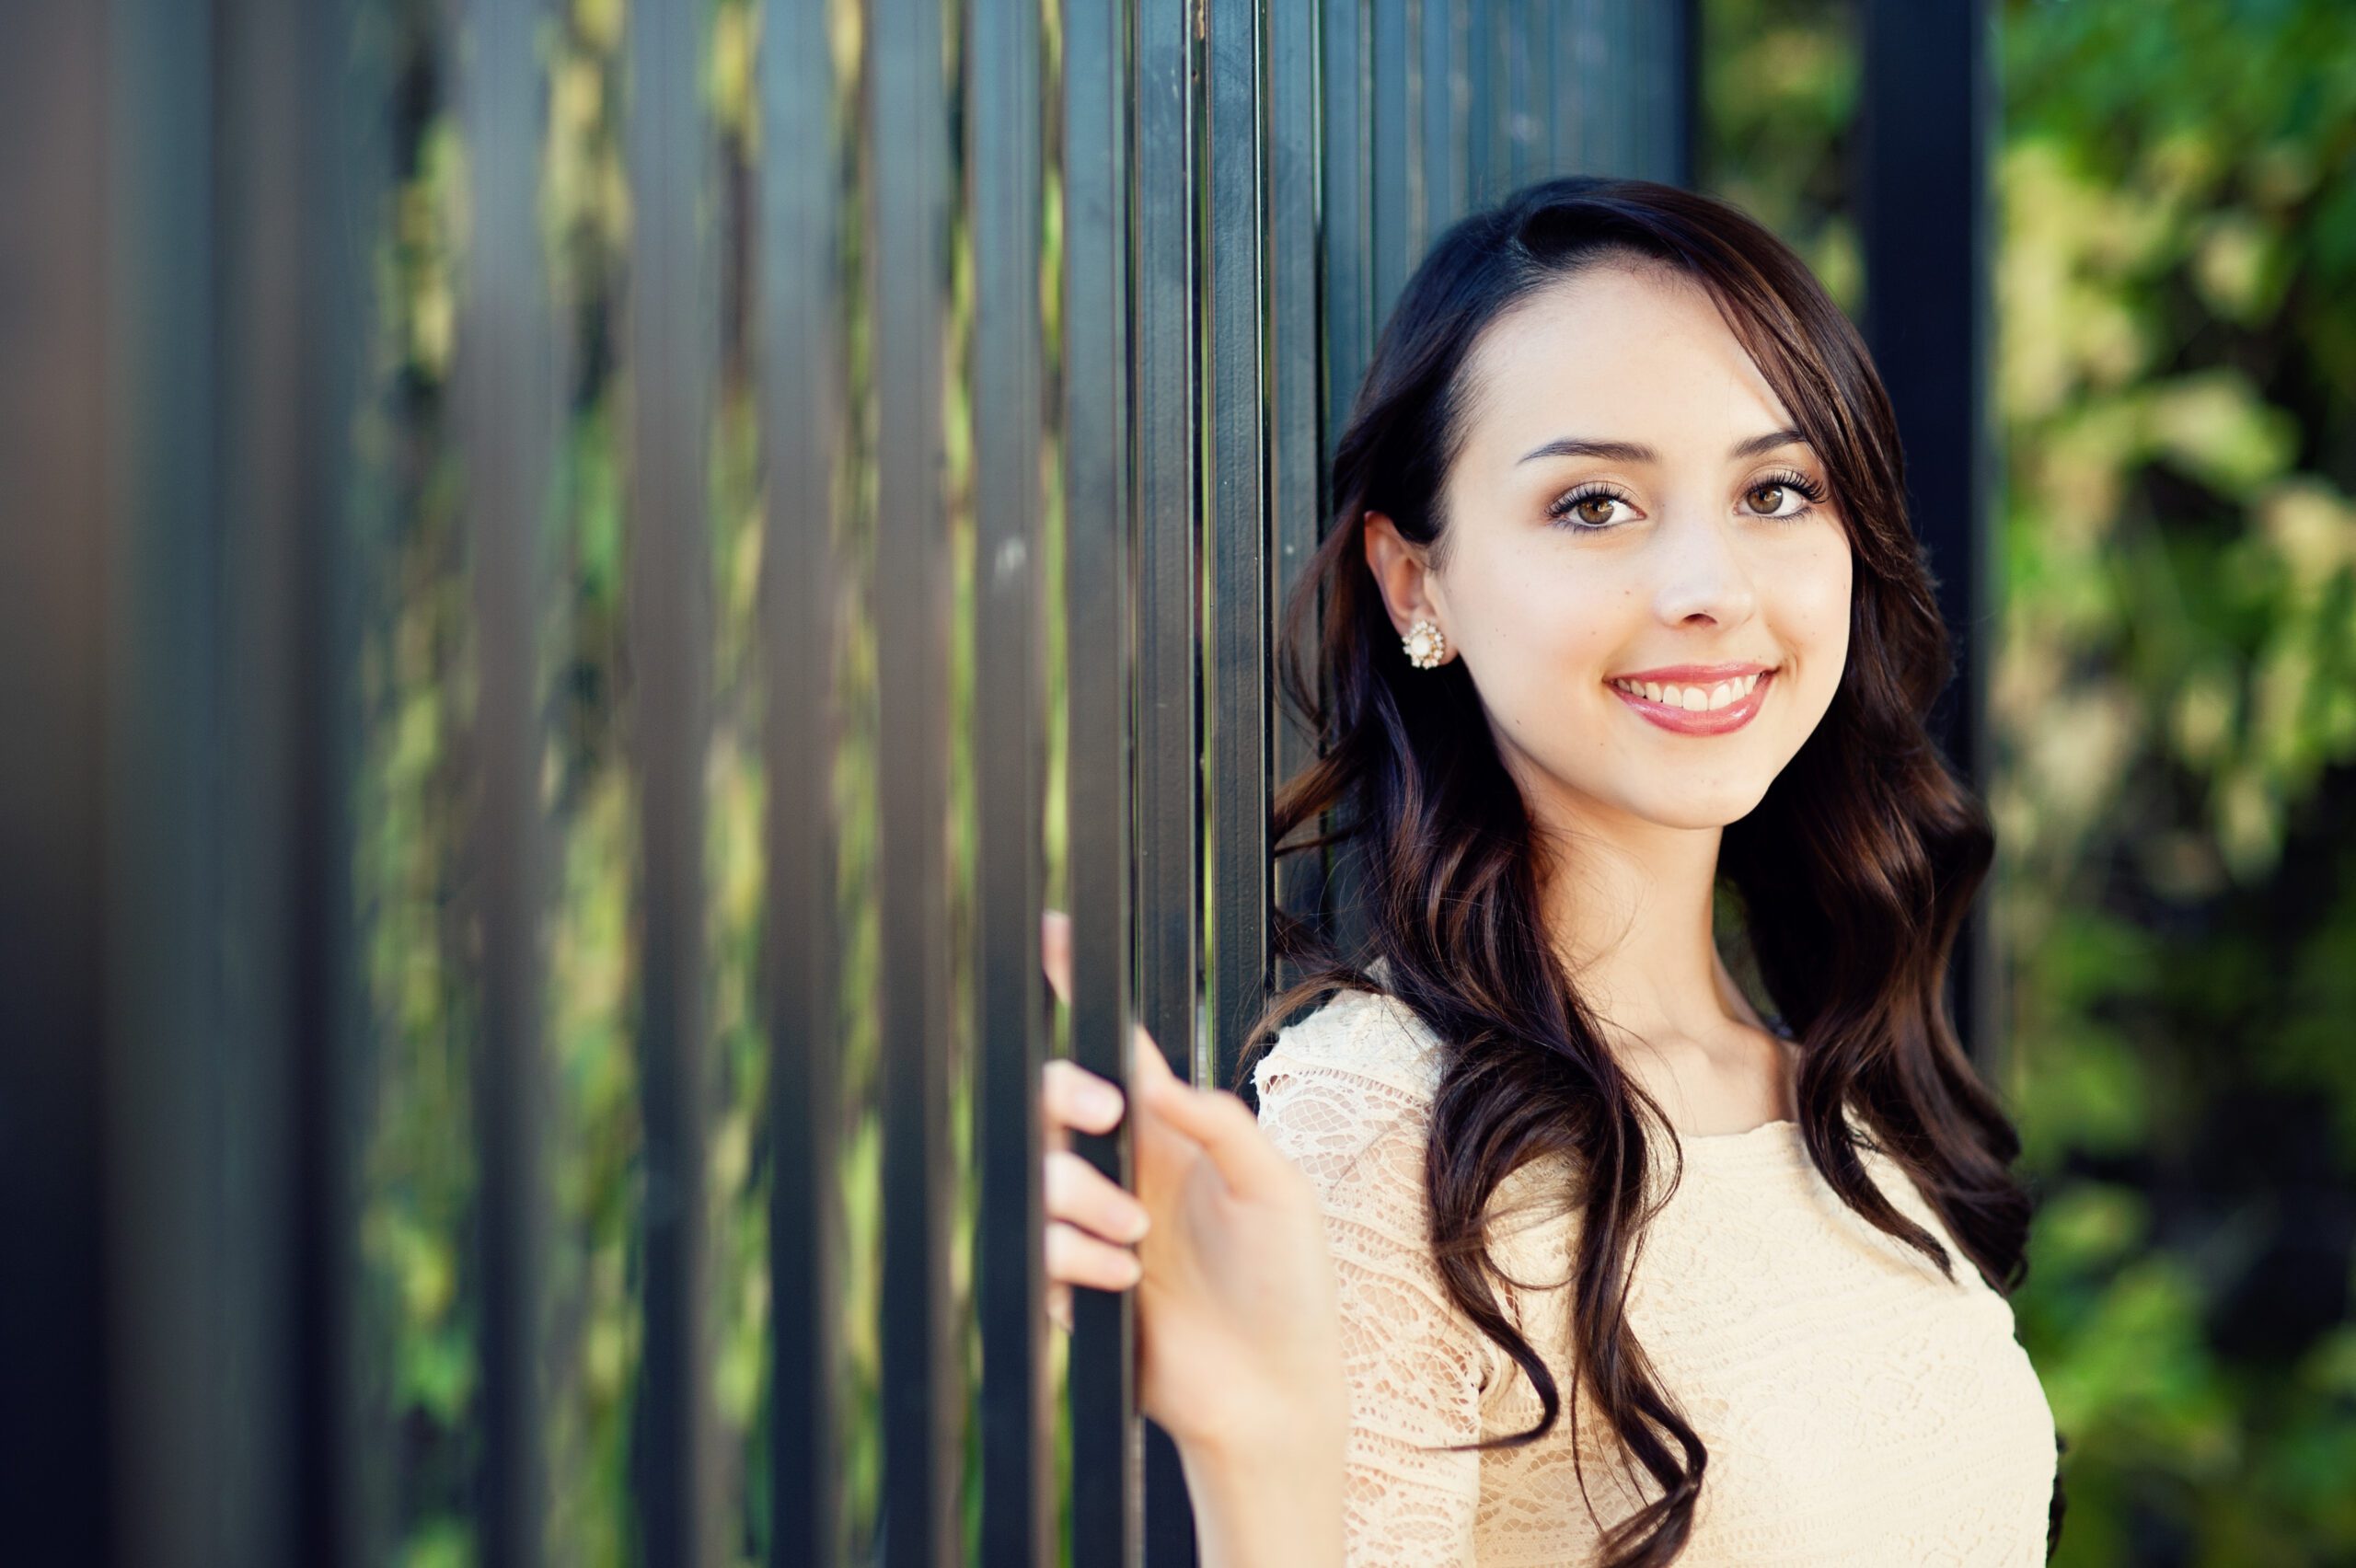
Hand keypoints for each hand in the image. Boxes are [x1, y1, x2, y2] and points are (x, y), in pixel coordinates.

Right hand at [1037, 909, 1347, 1468]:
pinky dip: (1065, 1272)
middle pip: (1050, 1101)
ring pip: (1036, 1180)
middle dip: (1064, 1098)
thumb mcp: (1280, 1193)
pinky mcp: (1071, 1288)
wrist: (1273, 1399)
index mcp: (1171, 1135)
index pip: (1115, 1047)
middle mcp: (1123, 1171)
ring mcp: (1092, 1229)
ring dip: (1079, 1207)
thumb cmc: (1291, 1290)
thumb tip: (1152, 1080)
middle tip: (1110, 1123)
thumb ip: (1221, 1124)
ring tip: (1133, 1254)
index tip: (1053, 931)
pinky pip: (1028, 1256)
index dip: (1078, 989)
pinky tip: (1112, 1297)